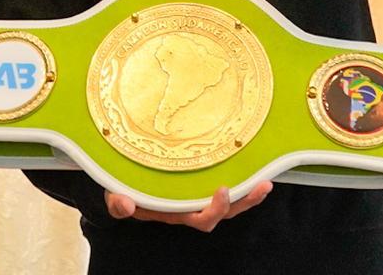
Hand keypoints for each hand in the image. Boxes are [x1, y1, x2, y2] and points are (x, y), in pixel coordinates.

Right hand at [104, 182, 272, 231]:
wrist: (120, 182)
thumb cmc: (120, 190)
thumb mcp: (115, 197)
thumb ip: (118, 204)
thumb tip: (125, 204)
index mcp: (175, 213)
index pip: (201, 218)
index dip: (215, 209)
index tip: (223, 189)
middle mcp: (190, 206)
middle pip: (224, 212)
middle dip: (245, 202)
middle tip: (262, 186)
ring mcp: (195, 193)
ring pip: (228, 200)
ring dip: (248, 192)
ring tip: (267, 181)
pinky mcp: (198, 179)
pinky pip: (222, 182)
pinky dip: (239, 177)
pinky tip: (250, 163)